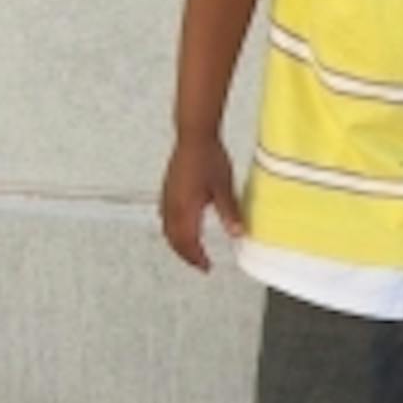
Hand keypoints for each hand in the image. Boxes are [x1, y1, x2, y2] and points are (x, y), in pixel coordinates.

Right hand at [159, 135, 245, 272]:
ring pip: (167, 229)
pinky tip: (181, 227)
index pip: (188, 242)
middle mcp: (172, 205)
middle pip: (174, 240)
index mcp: (185, 208)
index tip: (207, 266)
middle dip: (186, 255)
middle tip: (200, 263)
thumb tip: (238, 234)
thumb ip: (229, 212)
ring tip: (191, 250)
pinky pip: (165, 217)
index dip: (196, 257)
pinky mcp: (167, 189)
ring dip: (178, 244)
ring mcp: (167, 197)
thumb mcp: (224, 187)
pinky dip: (172, 230)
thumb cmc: (209, 158)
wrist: (194, 135)